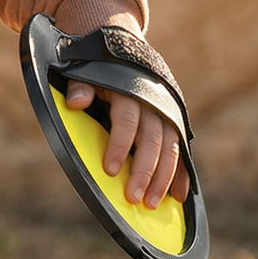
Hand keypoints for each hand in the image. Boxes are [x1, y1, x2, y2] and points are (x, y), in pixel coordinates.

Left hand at [63, 82, 189, 208]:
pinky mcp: (175, 124)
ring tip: (151, 203)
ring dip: (163, 178)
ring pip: (170, 150)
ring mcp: (167, 114)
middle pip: (151, 142)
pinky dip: (181, 174)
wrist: (126, 55)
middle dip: (143, 172)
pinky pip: (181, 152)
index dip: (118, 146)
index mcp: (129, 92)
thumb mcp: (85, 72)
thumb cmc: (100, 70)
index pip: (125, 122)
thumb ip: (80, 87)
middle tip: (133, 198)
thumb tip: (76, 102)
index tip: (109, 170)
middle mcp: (153, 104)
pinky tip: (179, 195)